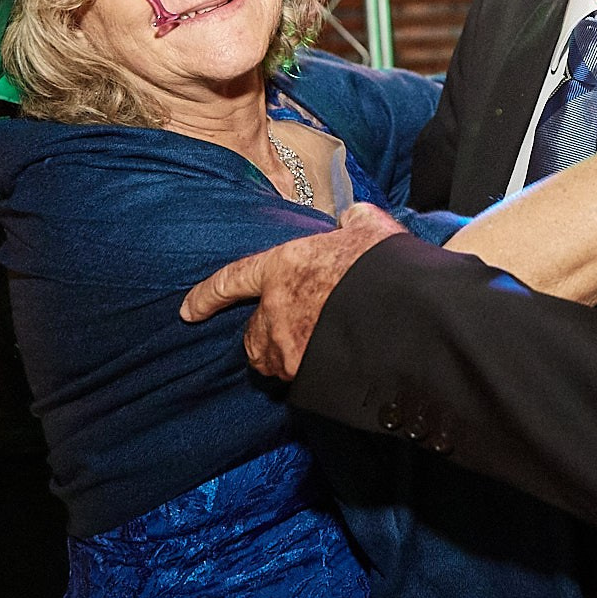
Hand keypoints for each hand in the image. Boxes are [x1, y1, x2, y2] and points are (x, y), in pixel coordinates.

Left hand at [179, 202, 406, 380]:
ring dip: (286, 355)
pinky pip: (297, 378)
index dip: (207, 295)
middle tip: (295, 328)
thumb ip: (351, 221)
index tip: (189, 310)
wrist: (407, 312)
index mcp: (283, 266)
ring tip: (316, 348)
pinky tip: (334, 363)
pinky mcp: (308, 375)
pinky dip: (310, 373)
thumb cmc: (385, 265)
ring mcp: (289, 346)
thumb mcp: (369, 228)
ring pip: (273, 360)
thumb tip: (351, 220)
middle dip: (266, 334)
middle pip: (252, 334)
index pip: (232, 280)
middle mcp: (276, 309)